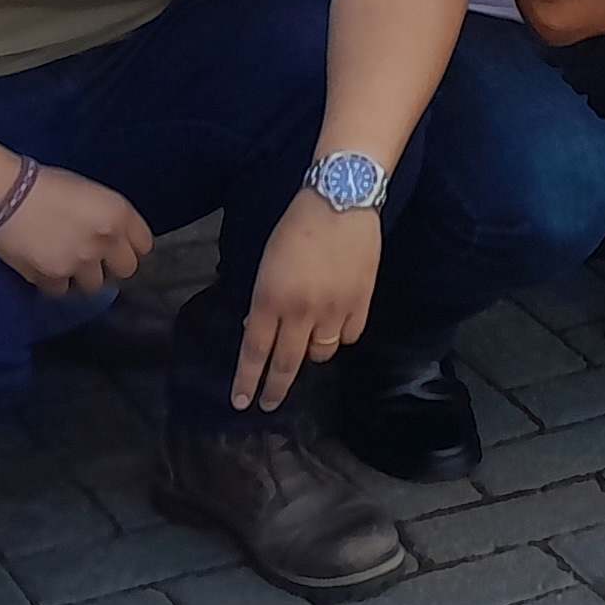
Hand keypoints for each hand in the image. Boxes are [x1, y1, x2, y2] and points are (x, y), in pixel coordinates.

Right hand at [0, 165, 150, 296]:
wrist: (6, 194)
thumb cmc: (47, 184)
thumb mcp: (91, 194)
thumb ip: (109, 218)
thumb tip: (114, 239)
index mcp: (119, 214)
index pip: (144, 245)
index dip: (131, 247)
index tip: (119, 248)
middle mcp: (105, 242)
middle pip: (126, 270)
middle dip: (113, 266)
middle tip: (96, 260)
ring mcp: (79, 263)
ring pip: (95, 286)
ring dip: (84, 277)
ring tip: (68, 263)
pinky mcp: (51, 278)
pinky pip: (61, 290)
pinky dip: (55, 282)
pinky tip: (46, 268)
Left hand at [233, 193, 381, 412]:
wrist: (341, 201)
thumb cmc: (296, 227)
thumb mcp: (267, 263)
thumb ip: (264, 300)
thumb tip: (260, 326)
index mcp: (271, 299)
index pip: (255, 352)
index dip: (248, 380)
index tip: (242, 402)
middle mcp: (301, 311)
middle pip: (287, 364)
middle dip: (276, 389)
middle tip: (269, 403)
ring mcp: (334, 309)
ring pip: (321, 353)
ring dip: (311, 353)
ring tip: (308, 343)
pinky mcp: (361, 302)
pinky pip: (349, 336)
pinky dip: (340, 336)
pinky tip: (335, 325)